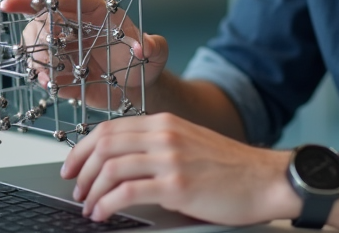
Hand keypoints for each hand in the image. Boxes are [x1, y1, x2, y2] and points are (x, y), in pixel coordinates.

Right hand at [0, 0, 168, 110]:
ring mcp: (64, 46)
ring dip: (37, 57)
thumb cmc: (147, 64)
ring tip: (51, 76)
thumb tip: (144, 47)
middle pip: (42, 17)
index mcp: (96, 12)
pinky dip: (43, 77)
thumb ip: (154, 47)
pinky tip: (57, 85)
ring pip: (34, 41)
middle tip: (49, 53)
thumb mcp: (156, 54)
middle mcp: (75, 25)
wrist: (138, 89)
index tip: (19, 4)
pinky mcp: (59, 69)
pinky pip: (39, 69)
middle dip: (39, 33)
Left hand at [61, 113, 298, 224]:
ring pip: (111, 168)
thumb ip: (158, 147)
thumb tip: (122, 164)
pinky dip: (106, 204)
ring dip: (91, 190)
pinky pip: (126, 193)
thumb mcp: (190, 145)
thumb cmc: (230, 168)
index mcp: (165, 124)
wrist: (265, 179)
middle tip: (74, 188)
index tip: (73, 165)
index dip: (83, 147)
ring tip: (88, 206)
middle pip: (105, 144)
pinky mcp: (176, 185)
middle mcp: (165, 135)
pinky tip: (103, 214)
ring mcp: (170, 159)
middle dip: (81, 168)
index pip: (111, 128)